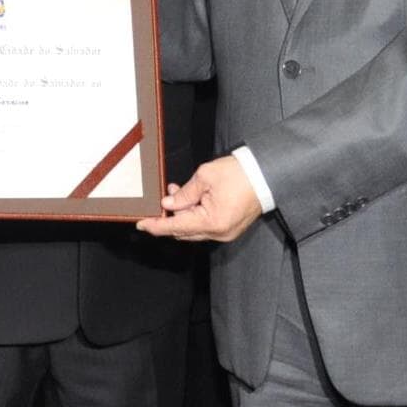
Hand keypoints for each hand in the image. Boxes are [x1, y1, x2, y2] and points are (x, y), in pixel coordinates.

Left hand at [136, 156, 261, 242]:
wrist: (265, 175)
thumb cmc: (239, 174)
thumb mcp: (204, 177)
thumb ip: (184, 194)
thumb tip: (169, 204)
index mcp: (212, 222)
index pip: (176, 227)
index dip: (156, 226)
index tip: (141, 224)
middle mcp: (219, 232)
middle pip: (184, 231)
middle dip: (169, 217)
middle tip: (160, 199)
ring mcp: (226, 232)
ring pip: (194, 229)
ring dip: (182, 214)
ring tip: (176, 191)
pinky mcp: (229, 228)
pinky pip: (205, 226)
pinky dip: (194, 215)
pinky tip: (190, 199)